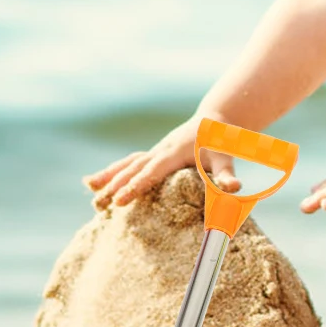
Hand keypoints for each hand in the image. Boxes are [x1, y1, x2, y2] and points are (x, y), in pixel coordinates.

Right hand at [84, 115, 239, 209]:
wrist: (213, 122)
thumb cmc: (220, 142)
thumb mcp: (226, 158)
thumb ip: (227, 174)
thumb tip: (235, 188)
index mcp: (175, 152)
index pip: (152, 172)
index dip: (136, 185)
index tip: (120, 200)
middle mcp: (160, 151)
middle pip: (133, 168)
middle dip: (115, 186)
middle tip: (99, 204)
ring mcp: (154, 152)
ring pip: (127, 164)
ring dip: (108, 177)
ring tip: (90, 191)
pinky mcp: (152, 155)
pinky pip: (128, 163)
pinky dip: (111, 172)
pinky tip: (93, 182)